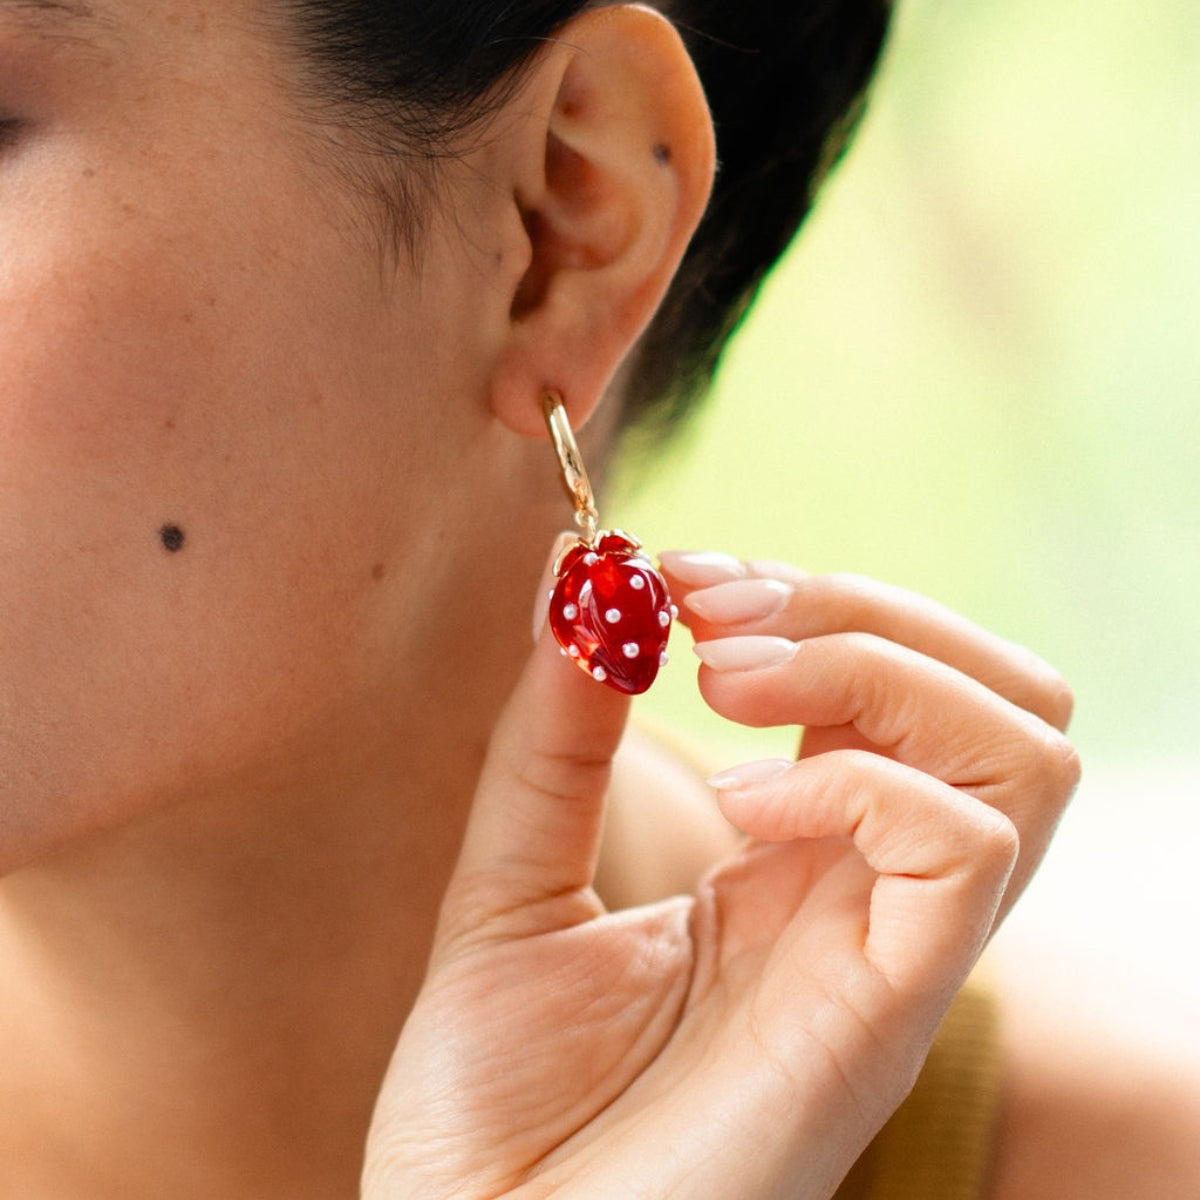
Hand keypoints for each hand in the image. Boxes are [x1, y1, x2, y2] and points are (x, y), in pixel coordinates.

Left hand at [362, 551, 1078, 1199]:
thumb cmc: (496, 1099)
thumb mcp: (515, 873)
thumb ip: (556, 733)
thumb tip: (581, 574)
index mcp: (799, 860)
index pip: (906, 683)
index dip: (810, 595)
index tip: (679, 580)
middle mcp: (868, 898)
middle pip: (1001, 693)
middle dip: (860, 608)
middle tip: (710, 618)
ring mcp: (888, 954)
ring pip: (1024, 749)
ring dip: (876, 668)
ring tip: (724, 686)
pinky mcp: (883, 1014)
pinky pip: (964, 847)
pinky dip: (859, 779)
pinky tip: (738, 810)